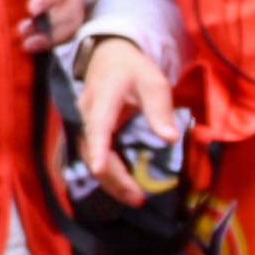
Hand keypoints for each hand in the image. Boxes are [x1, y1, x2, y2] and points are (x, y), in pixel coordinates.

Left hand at [11, 0, 92, 47]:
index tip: (30, 9)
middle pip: (71, 8)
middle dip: (48, 23)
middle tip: (22, 30)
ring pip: (74, 23)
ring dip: (52, 37)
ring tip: (27, 45)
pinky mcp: (74, 9)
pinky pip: (71, 29)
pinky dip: (55, 41)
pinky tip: (35, 46)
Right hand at [74, 34, 178, 205]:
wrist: (109, 55)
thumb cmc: (133, 68)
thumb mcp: (154, 82)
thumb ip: (160, 109)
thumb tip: (170, 138)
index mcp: (103, 99)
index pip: (98, 126)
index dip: (97, 149)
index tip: (97, 169)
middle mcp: (87, 113)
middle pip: (92, 150)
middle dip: (112, 176)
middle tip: (137, 198)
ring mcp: (84, 122)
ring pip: (90, 155)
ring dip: (110, 179)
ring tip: (134, 198)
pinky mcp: (88, 130)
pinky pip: (93, 154)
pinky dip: (108, 172)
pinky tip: (124, 186)